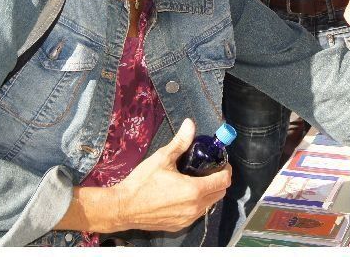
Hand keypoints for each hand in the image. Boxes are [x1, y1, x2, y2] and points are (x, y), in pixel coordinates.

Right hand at [109, 118, 230, 232]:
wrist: (123, 207)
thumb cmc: (141, 183)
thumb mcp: (162, 158)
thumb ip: (180, 142)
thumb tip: (190, 125)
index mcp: (193, 190)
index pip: (223, 181)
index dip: (226, 170)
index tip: (221, 162)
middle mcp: (194, 208)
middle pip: (220, 194)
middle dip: (219, 180)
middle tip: (210, 169)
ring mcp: (187, 219)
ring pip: (209, 205)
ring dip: (209, 193)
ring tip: (198, 180)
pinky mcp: (179, 226)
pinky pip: (197, 214)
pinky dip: (198, 204)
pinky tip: (185, 194)